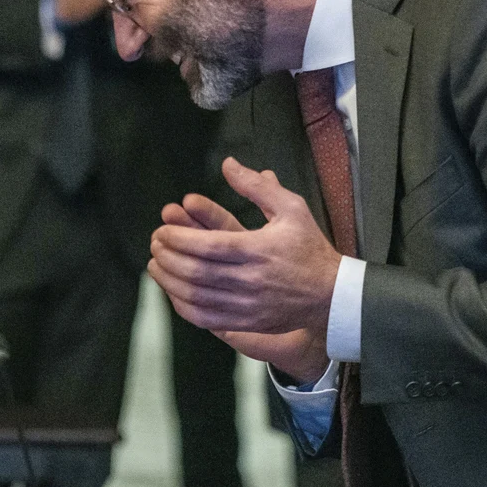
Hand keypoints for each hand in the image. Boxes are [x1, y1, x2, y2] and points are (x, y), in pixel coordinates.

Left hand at [147, 192, 333, 382]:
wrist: (332, 295)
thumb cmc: (309, 248)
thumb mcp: (291, 208)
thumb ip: (256, 186)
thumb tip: (227, 164)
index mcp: (260, 250)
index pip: (208, 246)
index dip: (178, 238)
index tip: (163, 230)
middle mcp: (251, 280)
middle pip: (196, 272)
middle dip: (168, 256)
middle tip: (155, 244)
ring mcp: (247, 305)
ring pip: (195, 297)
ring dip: (168, 280)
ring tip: (155, 265)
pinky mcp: (245, 322)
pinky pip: (204, 318)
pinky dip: (182, 305)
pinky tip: (172, 290)